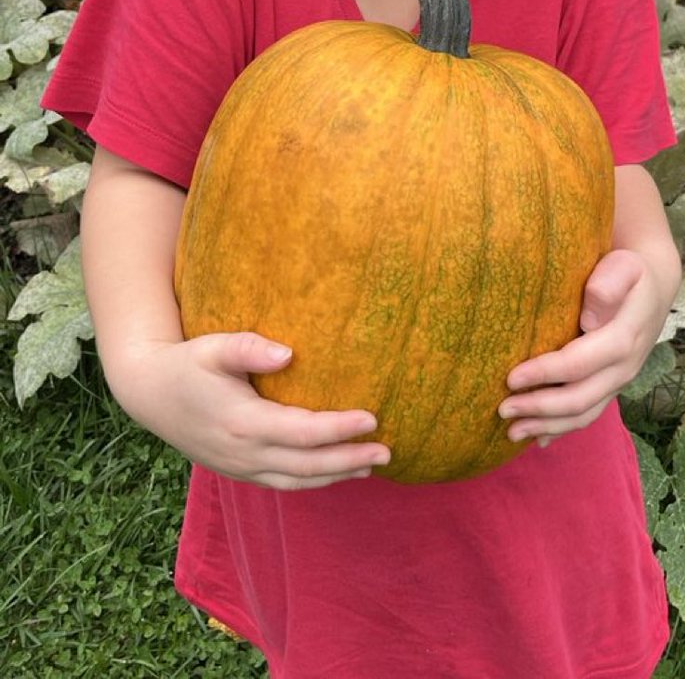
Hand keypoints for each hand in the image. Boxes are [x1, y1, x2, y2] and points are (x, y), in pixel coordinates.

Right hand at [114, 331, 390, 489]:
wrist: (149, 394)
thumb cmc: (187, 363)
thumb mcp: (213, 347)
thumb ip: (248, 348)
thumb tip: (288, 353)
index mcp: (242, 422)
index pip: (303, 432)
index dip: (339, 429)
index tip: (372, 418)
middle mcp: (243, 453)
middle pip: (307, 465)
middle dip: (349, 460)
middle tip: (388, 450)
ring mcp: (239, 467)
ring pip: (297, 481)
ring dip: (336, 476)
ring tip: (373, 465)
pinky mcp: (238, 470)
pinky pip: (282, 483)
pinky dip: (313, 481)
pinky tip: (336, 472)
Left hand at [498, 249, 674, 447]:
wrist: (652, 287)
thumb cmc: (628, 273)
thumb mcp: (624, 267)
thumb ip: (608, 284)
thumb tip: (590, 316)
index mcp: (622, 339)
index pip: (578, 364)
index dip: (544, 374)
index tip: (510, 378)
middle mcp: (623, 368)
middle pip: (579, 399)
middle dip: (540, 408)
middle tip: (502, 410)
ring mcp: (618, 381)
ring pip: (583, 414)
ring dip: (547, 426)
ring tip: (511, 432)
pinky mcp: (610, 387)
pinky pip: (588, 414)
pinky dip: (562, 429)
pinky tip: (538, 439)